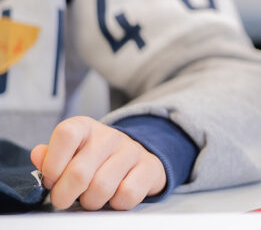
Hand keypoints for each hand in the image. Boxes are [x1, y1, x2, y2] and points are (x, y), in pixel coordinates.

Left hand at [31, 116, 166, 210]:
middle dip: (65, 195)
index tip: (51, 180)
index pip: (66, 134)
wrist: (134, 159)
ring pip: (102, 188)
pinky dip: (115, 204)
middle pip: (79, 172)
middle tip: (64, 200)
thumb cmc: (93, 160)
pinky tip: (113, 197)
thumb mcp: (69, 154)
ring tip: (91, 197)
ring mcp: (132, 150)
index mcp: (85, 128)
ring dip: (91, 202)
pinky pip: (127, 195)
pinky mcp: (150, 167)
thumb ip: (51, 157)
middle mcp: (110, 136)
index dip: (53, 163)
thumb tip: (38, 155)